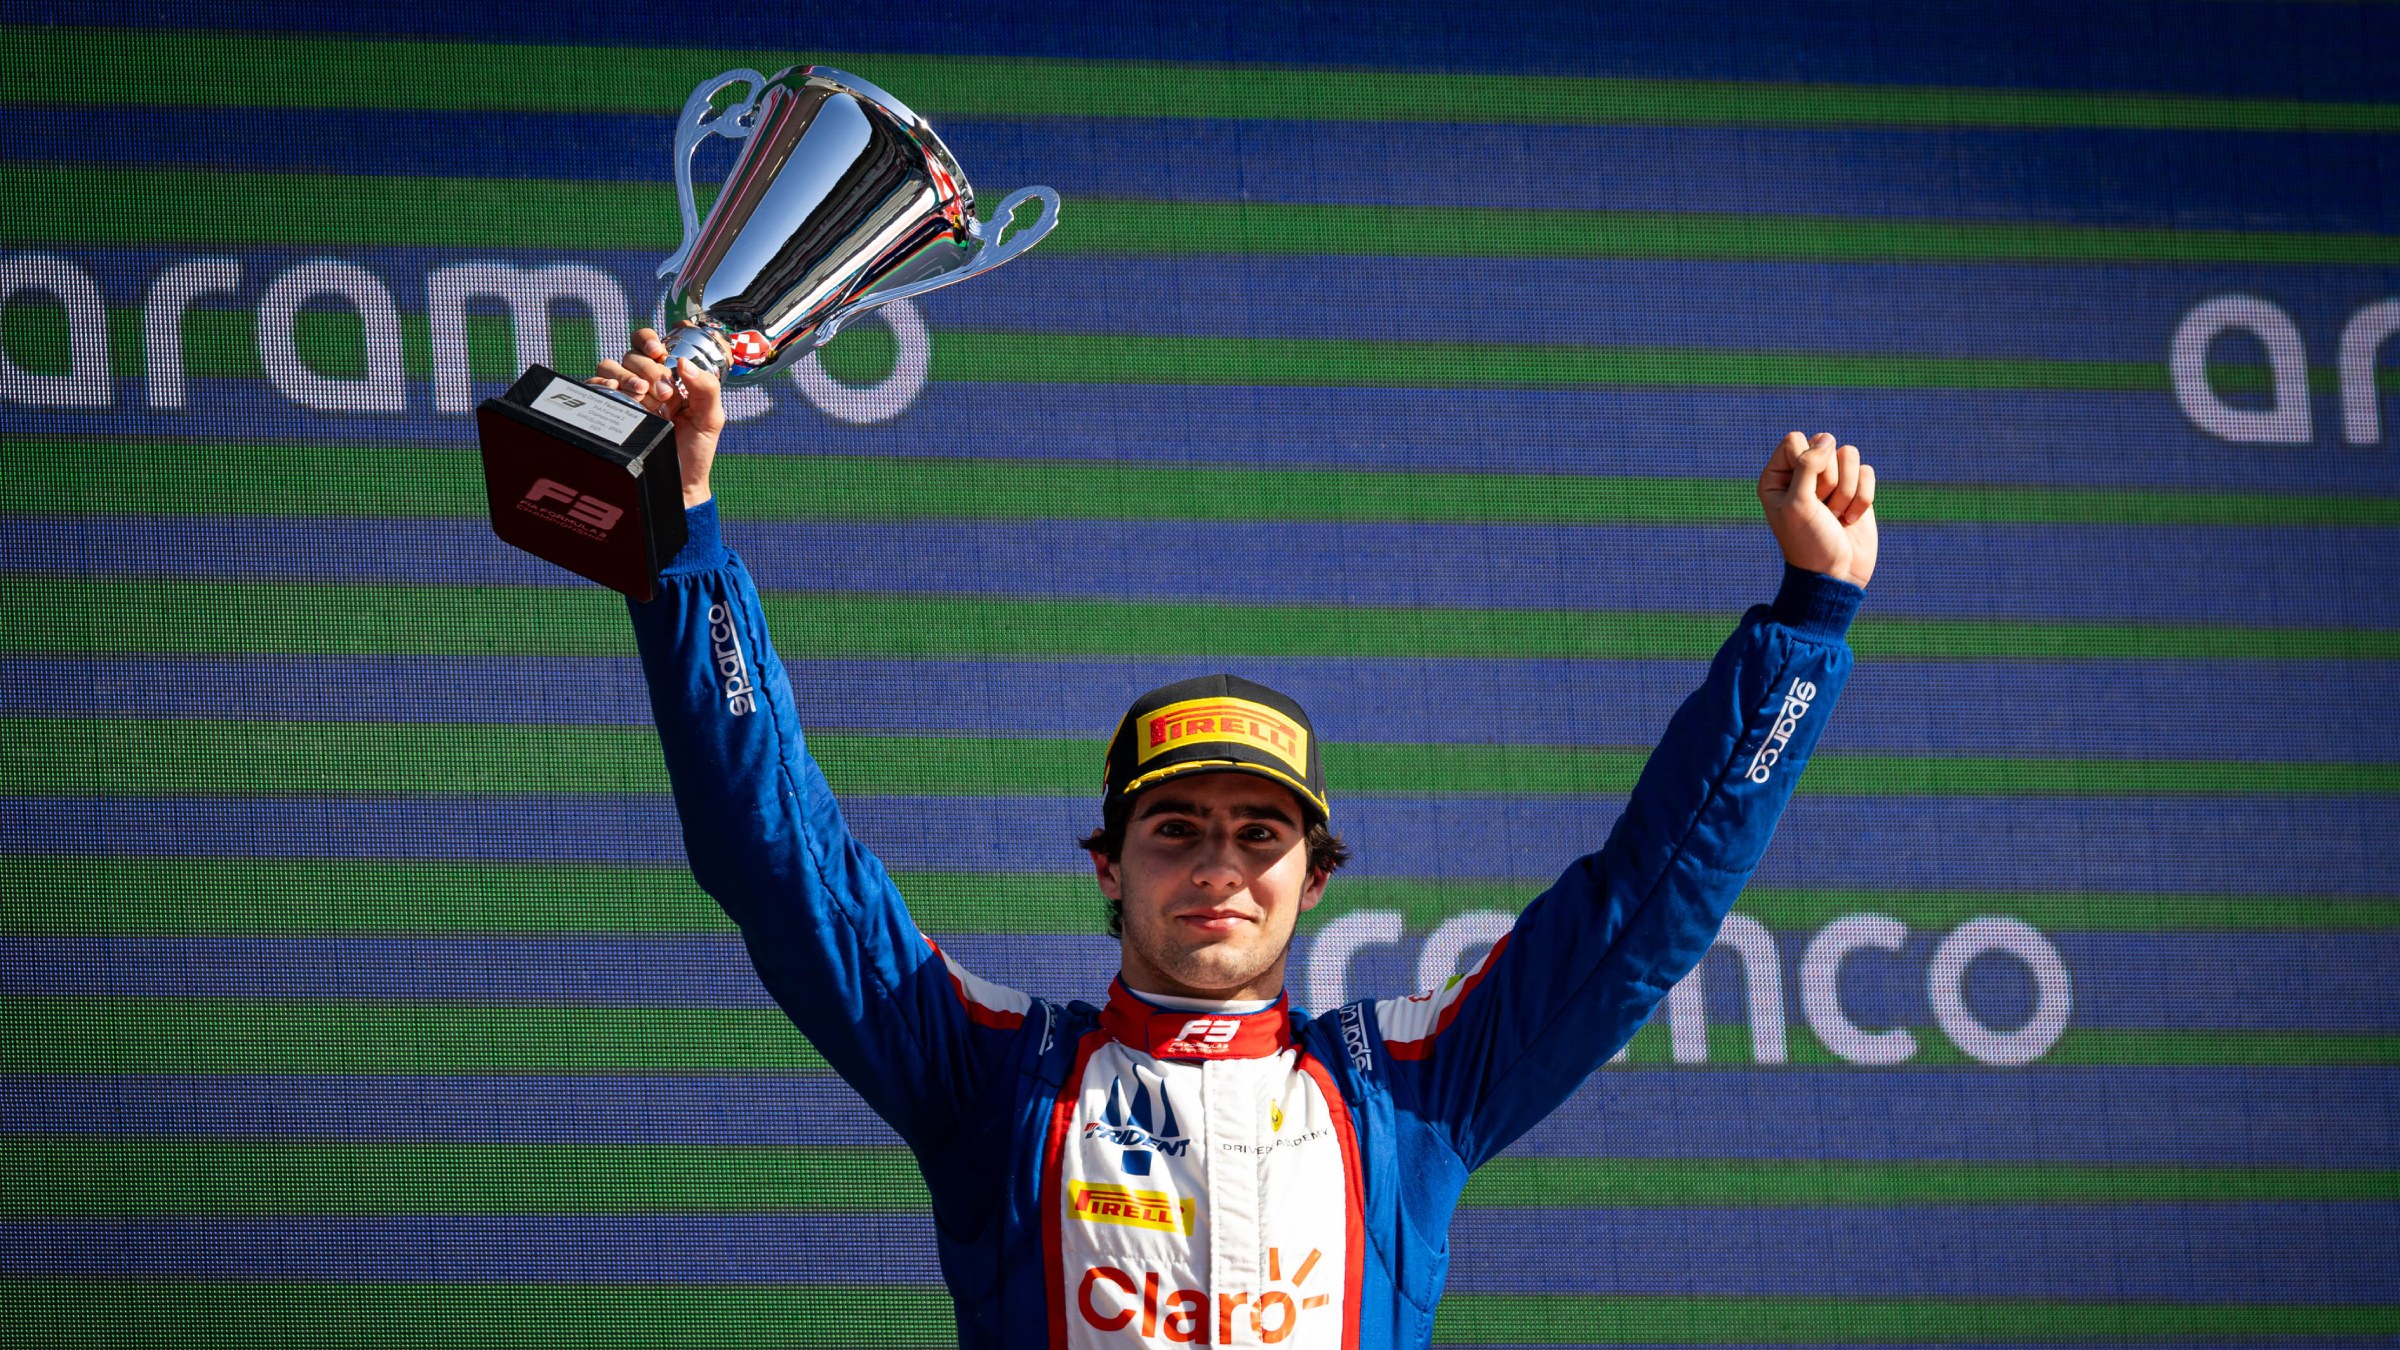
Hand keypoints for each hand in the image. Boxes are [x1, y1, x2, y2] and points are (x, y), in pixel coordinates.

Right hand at [592, 326, 723, 507]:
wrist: (677, 484)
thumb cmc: (695, 451)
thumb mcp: (711, 418)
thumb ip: (707, 388)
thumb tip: (683, 362)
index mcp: (669, 377)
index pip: (651, 344)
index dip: (650, 340)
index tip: (659, 353)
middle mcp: (644, 382)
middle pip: (631, 354)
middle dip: (647, 368)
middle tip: (663, 393)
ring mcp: (624, 397)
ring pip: (609, 365)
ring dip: (624, 375)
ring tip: (641, 395)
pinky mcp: (608, 411)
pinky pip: (592, 387)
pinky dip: (600, 385)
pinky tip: (615, 394)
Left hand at [1756, 431, 1876, 586]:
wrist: (1835, 575)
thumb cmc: (1809, 542)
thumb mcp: (1798, 504)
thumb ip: (1807, 466)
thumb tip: (1827, 440)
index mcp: (1777, 476)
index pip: (1795, 440)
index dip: (1807, 462)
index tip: (1805, 493)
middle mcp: (1802, 474)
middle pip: (1824, 445)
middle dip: (1829, 479)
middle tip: (1821, 509)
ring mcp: (1830, 481)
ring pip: (1849, 455)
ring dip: (1846, 490)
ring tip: (1835, 515)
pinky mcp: (1855, 490)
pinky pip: (1866, 471)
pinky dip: (1862, 498)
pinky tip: (1850, 519)